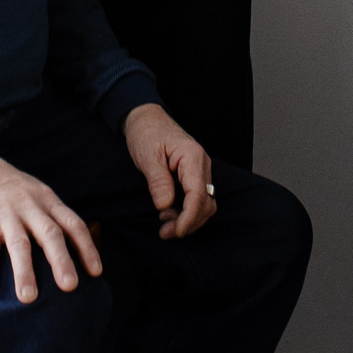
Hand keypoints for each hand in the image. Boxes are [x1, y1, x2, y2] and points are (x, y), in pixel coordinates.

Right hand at [0, 154, 102, 301]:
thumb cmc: (8, 188)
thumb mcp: (35, 194)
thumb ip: (50, 217)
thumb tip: (72, 253)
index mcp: (47, 200)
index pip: (73, 224)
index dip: (86, 248)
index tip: (96, 273)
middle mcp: (29, 206)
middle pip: (50, 234)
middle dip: (61, 261)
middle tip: (70, 287)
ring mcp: (5, 213)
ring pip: (19, 243)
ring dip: (24, 271)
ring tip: (28, 298)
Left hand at [122, 103, 216, 238]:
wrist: (146, 119)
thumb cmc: (146, 133)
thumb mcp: (147, 157)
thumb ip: (158, 181)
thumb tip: (165, 206)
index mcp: (192, 157)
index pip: (198, 194)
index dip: (189, 217)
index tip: (175, 230)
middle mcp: (202, 164)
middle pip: (206, 203)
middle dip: (188, 222)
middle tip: (165, 232)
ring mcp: (200, 170)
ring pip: (204, 203)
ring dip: (187, 219)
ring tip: (165, 224)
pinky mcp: (194, 175)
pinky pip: (197, 198)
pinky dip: (186, 211)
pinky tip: (168, 214)